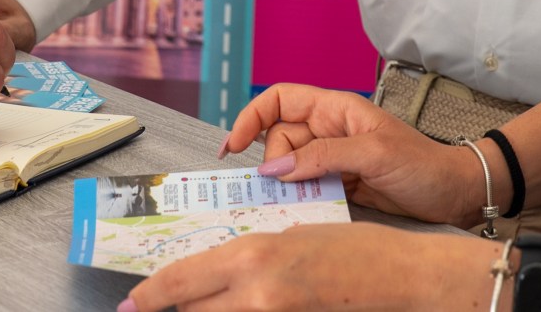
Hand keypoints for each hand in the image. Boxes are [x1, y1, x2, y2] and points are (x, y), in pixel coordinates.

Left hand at [124, 224, 490, 311]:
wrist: (408, 281)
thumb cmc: (360, 251)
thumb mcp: (295, 236)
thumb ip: (251, 258)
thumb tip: (219, 271)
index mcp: (254, 256)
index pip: (181, 281)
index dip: (149, 296)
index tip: (132, 303)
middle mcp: (256, 295)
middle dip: (173, 311)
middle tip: (155, 309)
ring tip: (197, 308)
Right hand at [224, 84, 484, 227]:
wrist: (454, 195)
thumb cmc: (425, 165)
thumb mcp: (375, 154)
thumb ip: (325, 156)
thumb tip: (276, 167)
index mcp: (336, 109)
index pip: (280, 100)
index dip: (252, 116)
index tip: (234, 145)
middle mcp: (328, 131)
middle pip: (278, 140)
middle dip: (275, 162)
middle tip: (288, 185)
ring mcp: (332, 159)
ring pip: (289, 168)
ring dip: (287, 185)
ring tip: (301, 199)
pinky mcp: (338, 185)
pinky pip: (305, 190)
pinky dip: (300, 200)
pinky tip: (307, 209)